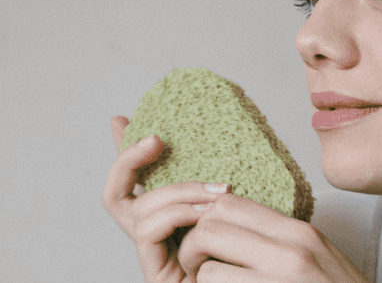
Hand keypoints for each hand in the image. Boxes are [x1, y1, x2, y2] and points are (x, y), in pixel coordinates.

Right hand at [102, 116, 229, 282]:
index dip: (124, 155)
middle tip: (157, 139)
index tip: (126, 122)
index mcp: (171, 219)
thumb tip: (216, 135)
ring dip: (176, 192)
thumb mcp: (239, 201)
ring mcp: (153, 256)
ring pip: (139, 211)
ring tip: (216, 192)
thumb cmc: (256, 246)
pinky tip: (206, 215)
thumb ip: (222, 176)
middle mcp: (155, 238)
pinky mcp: (157, 275)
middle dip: (129, 161)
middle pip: (116, 196)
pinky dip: (175, 215)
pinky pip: (148, 232)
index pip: (129, 184)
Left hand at [177, 190, 368, 281]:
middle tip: (197, 270)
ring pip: (207, 270)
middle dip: (192, 250)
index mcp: (299, 232)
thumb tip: (235, 227)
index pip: (229, 203)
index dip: (205, 220)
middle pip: (210, 228)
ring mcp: (280, 281)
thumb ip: (281, 239)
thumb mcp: (318, 256)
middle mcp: (291, 251)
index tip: (207, 242)